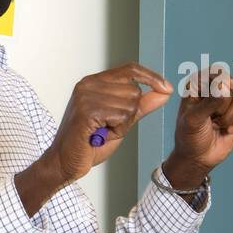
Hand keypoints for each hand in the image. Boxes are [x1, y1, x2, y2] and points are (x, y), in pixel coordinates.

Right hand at [44, 63, 173, 183]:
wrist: (65, 163)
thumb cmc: (89, 144)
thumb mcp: (121, 121)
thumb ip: (141, 105)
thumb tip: (164, 92)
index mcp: (94, 82)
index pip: (130, 69)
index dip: (151, 77)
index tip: (167, 88)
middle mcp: (87, 84)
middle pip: (133, 90)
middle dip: (129, 114)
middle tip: (107, 127)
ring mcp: (85, 96)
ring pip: (130, 104)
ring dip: (121, 125)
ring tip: (101, 132)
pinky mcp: (87, 111)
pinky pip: (121, 115)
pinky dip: (116, 130)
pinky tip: (99, 135)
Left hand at [163, 65, 232, 187]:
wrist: (199, 156)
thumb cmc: (189, 136)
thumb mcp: (192, 120)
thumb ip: (207, 104)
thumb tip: (224, 89)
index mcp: (198, 84)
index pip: (214, 72)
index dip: (216, 88)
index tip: (207, 106)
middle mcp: (215, 86)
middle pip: (231, 85)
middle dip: (222, 108)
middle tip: (211, 119)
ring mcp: (231, 96)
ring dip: (231, 117)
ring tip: (218, 125)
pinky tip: (230, 129)